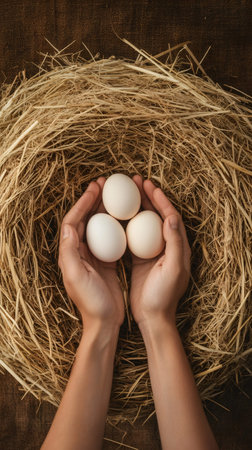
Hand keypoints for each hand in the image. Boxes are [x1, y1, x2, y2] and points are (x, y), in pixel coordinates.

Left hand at [58, 178, 124, 329]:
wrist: (104, 323)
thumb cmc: (91, 302)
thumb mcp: (77, 277)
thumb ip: (70, 251)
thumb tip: (69, 225)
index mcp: (71, 253)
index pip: (74, 220)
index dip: (83, 202)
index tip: (96, 188)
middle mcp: (80, 252)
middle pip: (86, 219)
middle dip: (94, 200)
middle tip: (106, 184)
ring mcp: (94, 257)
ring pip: (99, 226)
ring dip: (105, 209)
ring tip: (116, 195)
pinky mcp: (106, 263)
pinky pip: (111, 238)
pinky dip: (117, 225)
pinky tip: (127, 217)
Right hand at [130, 175, 190, 326]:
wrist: (153, 318)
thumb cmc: (164, 295)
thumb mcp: (173, 269)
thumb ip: (175, 243)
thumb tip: (171, 217)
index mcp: (177, 246)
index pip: (170, 215)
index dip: (160, 199)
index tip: (148, 185)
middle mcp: (166, 246)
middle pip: (157, 215)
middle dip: (147, 197)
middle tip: (135, 181)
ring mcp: (152, 252)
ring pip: (144, 223)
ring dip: (136, 206)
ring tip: (125, 193)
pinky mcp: (140, 259)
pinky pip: (133, 235)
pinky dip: (126, 223)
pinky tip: (115, 216)